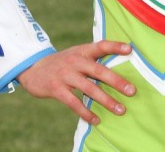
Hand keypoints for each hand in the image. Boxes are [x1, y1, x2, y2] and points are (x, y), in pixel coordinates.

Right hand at [16, 40, 136, 124]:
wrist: (33, 68)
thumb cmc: (63, 63)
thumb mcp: (77, 54)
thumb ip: (94, 59)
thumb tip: (119, 68)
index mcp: (82, 51)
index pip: (101, 46)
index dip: (115, 46)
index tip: (130, 49)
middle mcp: (75, 62)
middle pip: (99, 71)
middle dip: (117, 81)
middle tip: (132, 91)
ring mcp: (65, 75)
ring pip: (89, 89)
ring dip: (106, 100)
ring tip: (120, 110)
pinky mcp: (56, 89)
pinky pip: (74, 103)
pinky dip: (86, 112)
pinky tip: (96, 120)